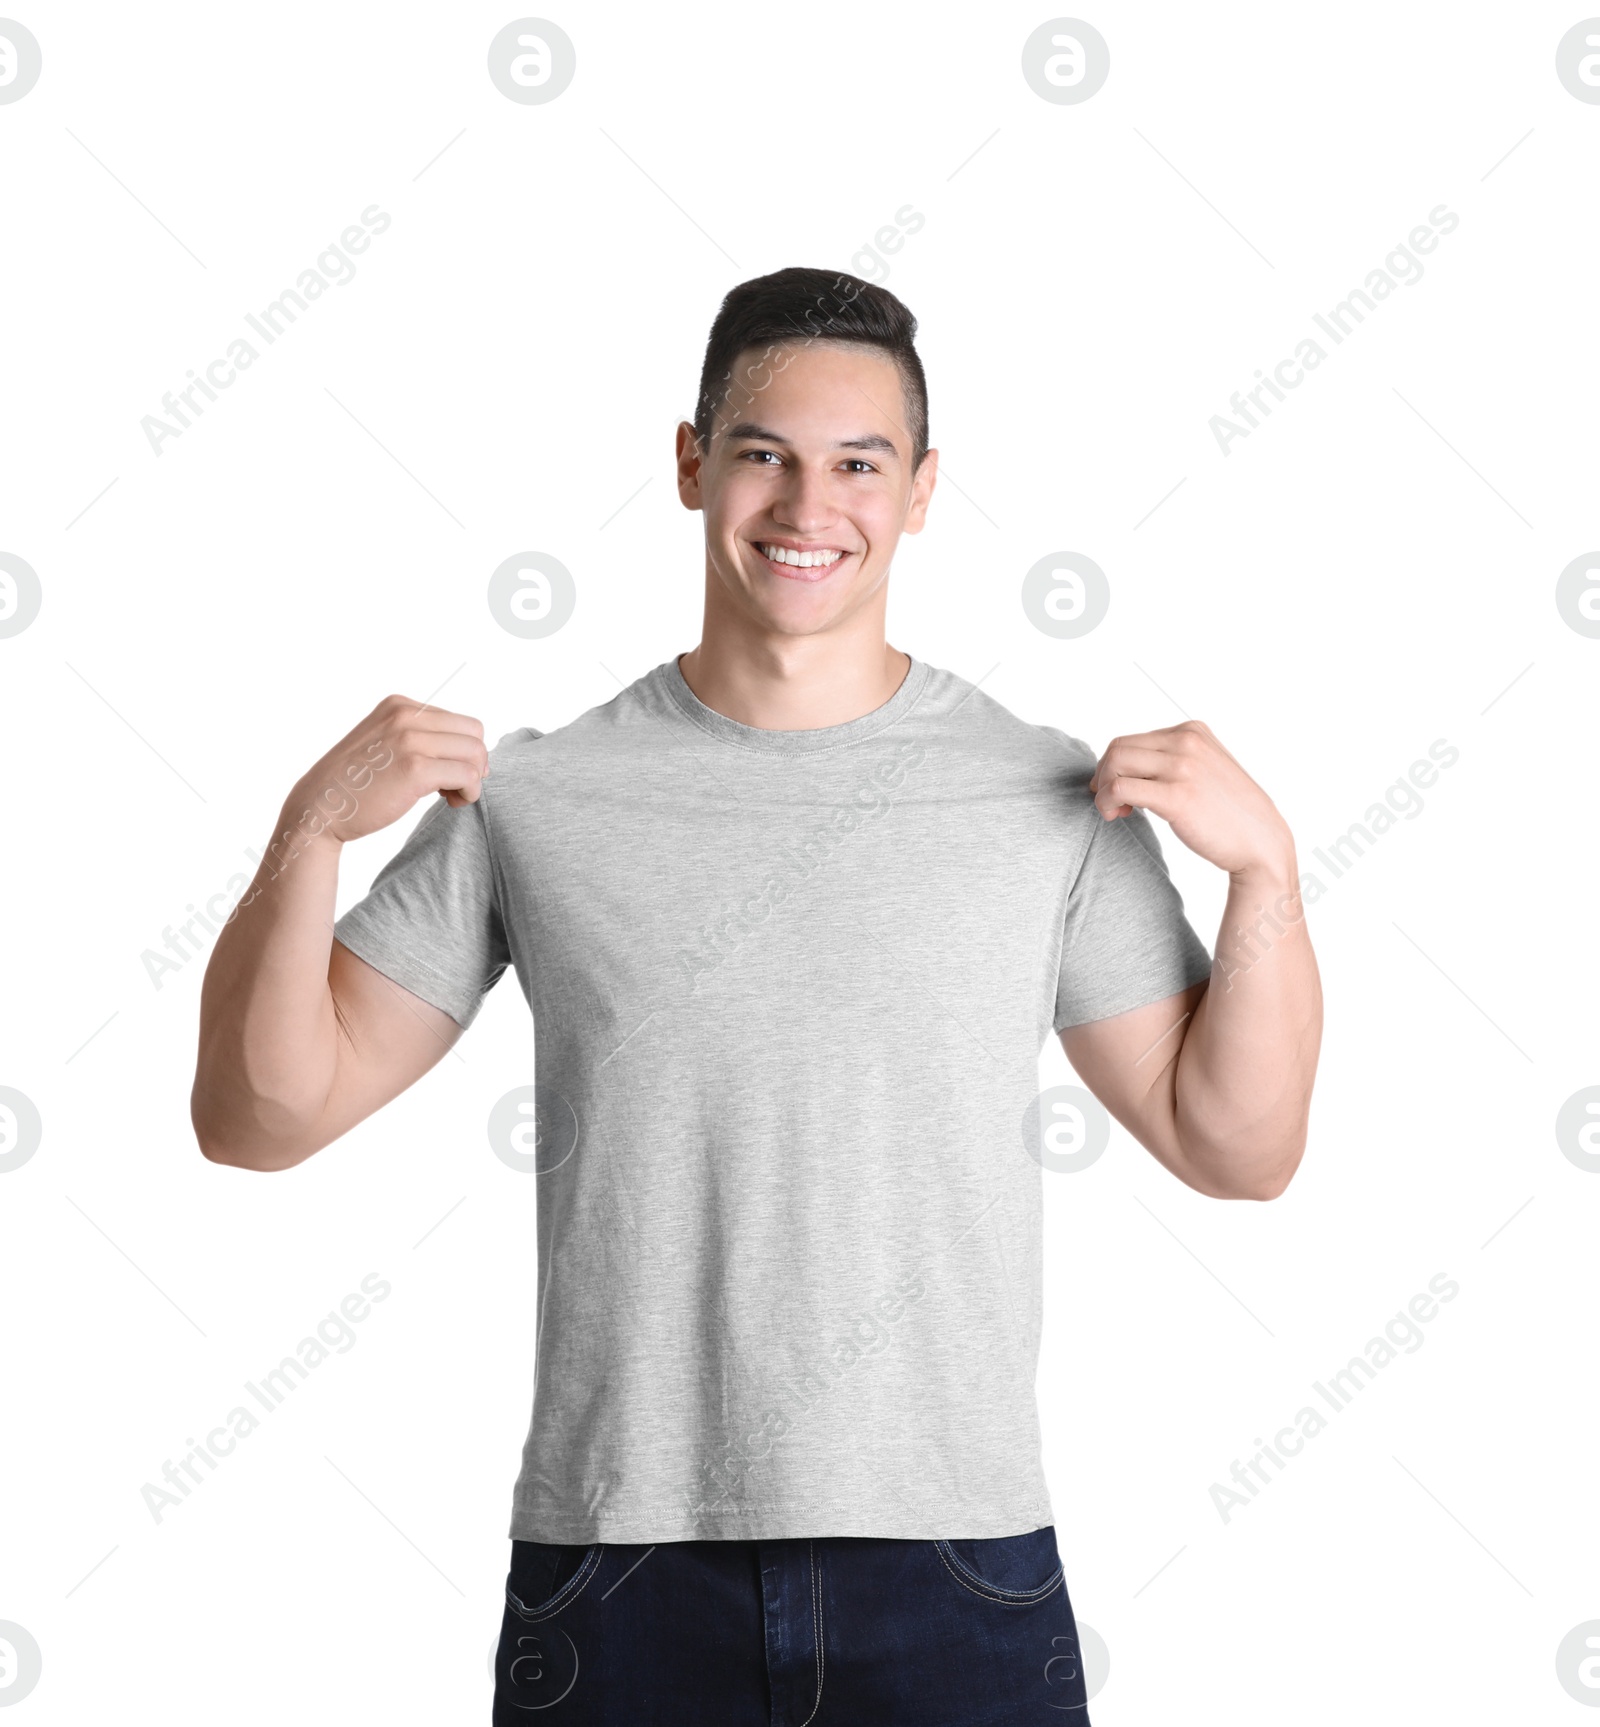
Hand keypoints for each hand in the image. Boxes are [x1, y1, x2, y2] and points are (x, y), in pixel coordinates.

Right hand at [284, 694, 488, 846]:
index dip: (463, 750)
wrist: (319, 808)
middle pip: (474, 733)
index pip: (459, 721)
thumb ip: (419, 736)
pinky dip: (470, 792)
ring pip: (476, 753)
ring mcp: (410, 739)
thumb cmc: (355, 783)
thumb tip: (473, 751)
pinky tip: (452, 802)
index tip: (448, 773)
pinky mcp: (416, 769)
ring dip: (474, 779)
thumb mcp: (384, 741)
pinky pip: (468, 776)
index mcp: (399, 705)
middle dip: (474, 762)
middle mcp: (405, 715)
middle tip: (455, 786)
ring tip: (452, 796)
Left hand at [1087, 720, 1293, 881]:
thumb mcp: (1205, 769)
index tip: (1118, 791)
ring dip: (1103, 789)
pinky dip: (1106, 801)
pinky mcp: (1177, 796)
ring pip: (1115, 763)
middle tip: (1110, 803)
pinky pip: (1120, 788)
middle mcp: (1187, 741)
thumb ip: (1175, 759)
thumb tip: (1129, 765)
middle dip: (1104, 776)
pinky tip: (1117, 815)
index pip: (1131, 739)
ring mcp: (1183, 766)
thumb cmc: (1231, 813)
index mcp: (1192, 731)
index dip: (1114, 766)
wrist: (1261, 842)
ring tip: (1114, 811)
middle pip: (1118, 748)